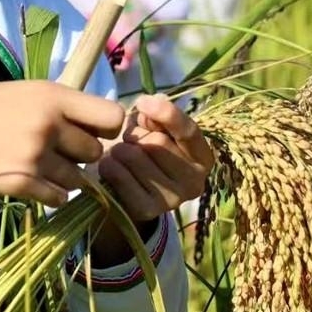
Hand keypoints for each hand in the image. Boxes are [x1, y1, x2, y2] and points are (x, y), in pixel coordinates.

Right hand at [0, 81, 124, 206]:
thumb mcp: (27, 92)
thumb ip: (63, 107)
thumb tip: (100, 126)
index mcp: (53, 96)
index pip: (112, 118)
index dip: (107, 129)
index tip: (91, 132)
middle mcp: (49, 124)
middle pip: (96, 152)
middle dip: (80, 156)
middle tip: (57, 151)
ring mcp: (35, 155)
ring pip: (79, 179)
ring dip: (66, 178)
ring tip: (40, 166)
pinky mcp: (22, 183)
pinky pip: (59, 198)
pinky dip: (52, 195)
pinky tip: (34, 182)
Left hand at [96, 94, 212, 221]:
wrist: (134, 192)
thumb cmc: (148, 152)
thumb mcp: (157, 130)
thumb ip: (157, 117)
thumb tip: (149, 109)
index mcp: (203, 158)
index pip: (189, 132)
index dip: (166, 114)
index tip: (143, 101)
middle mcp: (194, 182)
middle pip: (156, 143)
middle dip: (137, 134)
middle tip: (131, 139)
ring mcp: (172, 200)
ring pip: (133, 157)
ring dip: (120, 148)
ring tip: (121, 153)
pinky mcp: (147, 210)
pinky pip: (118, 175)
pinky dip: (109, 165)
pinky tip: (112, 166)